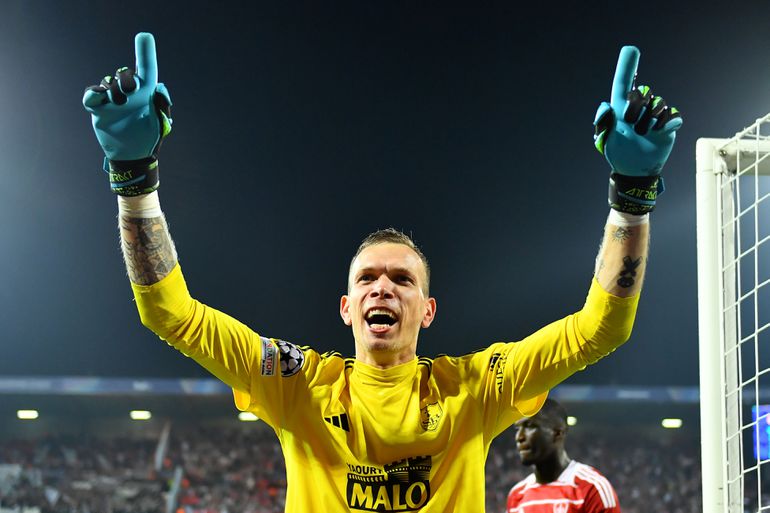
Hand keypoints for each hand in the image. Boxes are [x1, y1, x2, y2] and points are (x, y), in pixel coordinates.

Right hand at [83, 33, 171, 195]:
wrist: (131, 157)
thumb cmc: (148, 140)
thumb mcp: (160, 125)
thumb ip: (162, 107)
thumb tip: (159, 87)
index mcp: (146, 94)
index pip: (147, 69)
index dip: (146, 52)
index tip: (144, 36)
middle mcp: (128, 93)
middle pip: (125, 74)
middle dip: (127, 78)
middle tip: (132, 91)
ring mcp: (112, 100)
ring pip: (109, 83)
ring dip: (114, 91)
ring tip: (119, 104)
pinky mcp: (98, 109)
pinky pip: (91, 95)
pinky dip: (95, 94)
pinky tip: (101, 99)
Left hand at [593, 46, 681, 213]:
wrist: (635, 169)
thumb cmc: (618, 153)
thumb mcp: (606, 141)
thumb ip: (604, 123)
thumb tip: (606, 107)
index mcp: (621, 107)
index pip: (622, 83)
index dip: (626, 66)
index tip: (630, 49)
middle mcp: (638, 107)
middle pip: (642, 93)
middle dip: (636, 109)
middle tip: (631, 125)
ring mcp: (654, 115)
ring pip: (658, 103)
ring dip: (650, 120)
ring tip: (644, 133)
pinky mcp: (668, 124)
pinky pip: (672, 114)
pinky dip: (666, 123)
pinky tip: (659, 132)